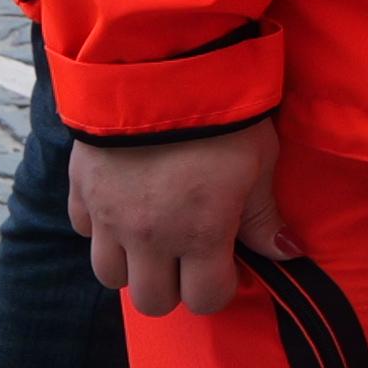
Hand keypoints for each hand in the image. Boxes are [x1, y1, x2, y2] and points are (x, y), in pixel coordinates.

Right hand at [69, 119, 284, 316]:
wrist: (160, 66)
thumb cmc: (223, 112)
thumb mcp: (258, 160)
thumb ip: (264, 215)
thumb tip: (287, 255)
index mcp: (199, 233)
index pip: (205, 299)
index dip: (220, 286)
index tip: (228, 263)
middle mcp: (149, 237)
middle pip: (152, 301)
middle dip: (174, 285)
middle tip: (189, 253)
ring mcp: (109, 217)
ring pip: (111, 276)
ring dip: (134, 264)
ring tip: (154, 233)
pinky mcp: (80, 192)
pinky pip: (84, 232)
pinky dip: (102, 228)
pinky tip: (125, 202)